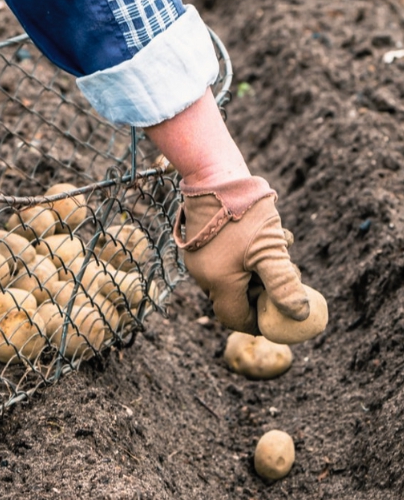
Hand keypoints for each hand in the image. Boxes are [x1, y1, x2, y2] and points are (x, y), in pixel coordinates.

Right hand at [175, 176, 309, 333]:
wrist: (214, 177)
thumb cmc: (244, 215)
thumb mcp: (271, 250)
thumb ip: (284, 285)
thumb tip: (300, 314)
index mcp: (218, 283)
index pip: (236, 318)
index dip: (259, 322)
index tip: (280, 316)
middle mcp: (203, 275)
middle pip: (235, 298)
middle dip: (264, 291)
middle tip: (287, 278)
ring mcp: (199, 258)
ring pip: (233, 277)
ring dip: (259, 270)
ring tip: (281, 249)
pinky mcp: (201, 243)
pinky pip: (225, 261)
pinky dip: (248, 257)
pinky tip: (266, 237)